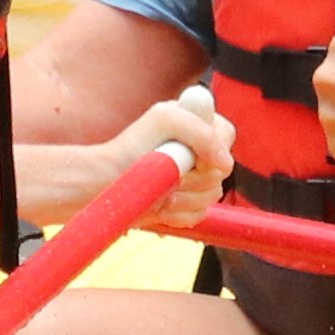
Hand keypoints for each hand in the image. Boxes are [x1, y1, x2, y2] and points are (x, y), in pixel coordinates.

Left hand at [106, 83, 238, 227]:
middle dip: (195, 176)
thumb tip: (225, 162)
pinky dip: (179, 213)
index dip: (215, 148)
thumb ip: (201, 131)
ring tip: (160, 188)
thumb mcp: (165, 120)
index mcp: (197, 125)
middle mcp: (200, 152)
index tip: (195, 157)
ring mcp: (195, 180)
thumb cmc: (132, 146)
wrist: (107, 183)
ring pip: (213, 195)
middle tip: (170, 172)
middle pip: (223, 170)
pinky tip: (161, 205)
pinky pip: (200, 214)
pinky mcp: (188, 205)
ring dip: (185, 196)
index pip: (226, 134)